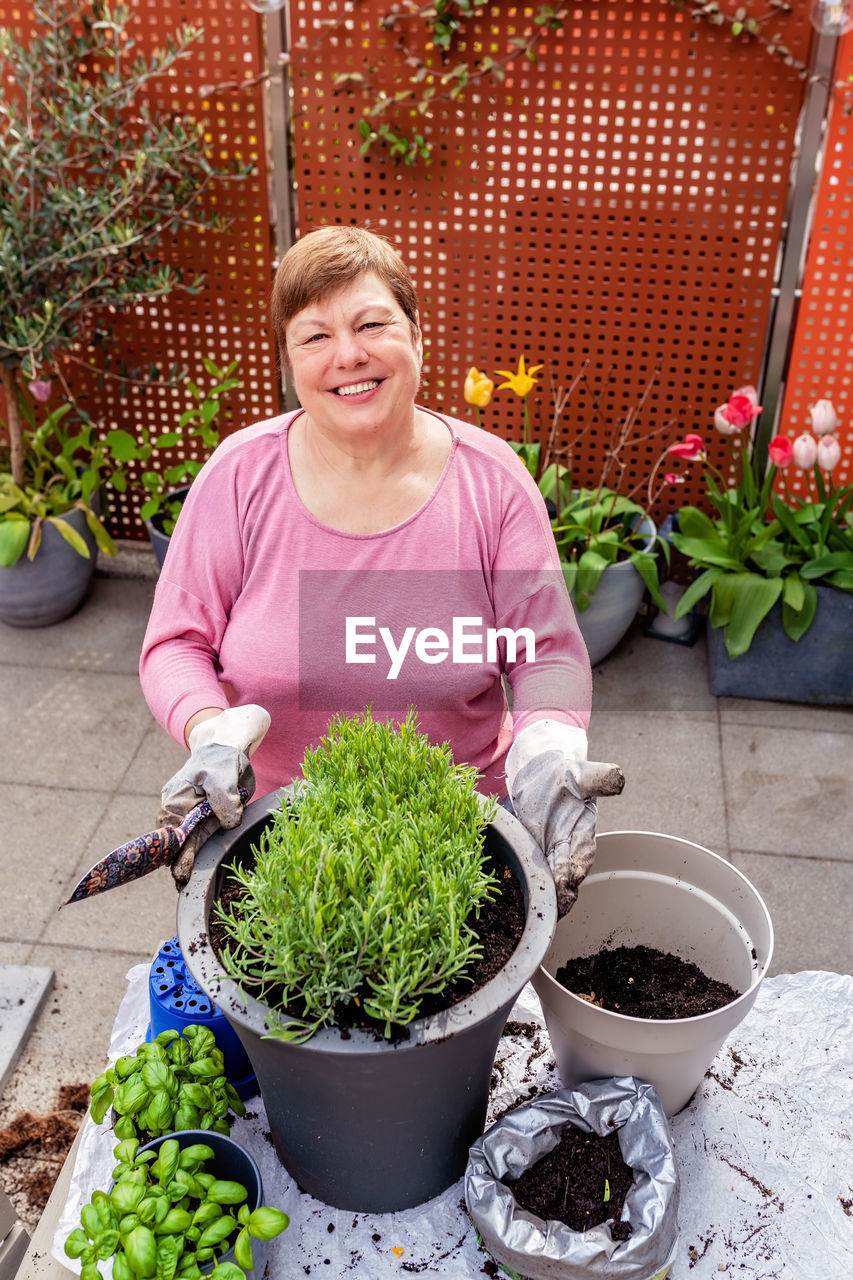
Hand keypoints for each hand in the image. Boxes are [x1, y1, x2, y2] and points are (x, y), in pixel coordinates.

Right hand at [159, 704, 270, 886]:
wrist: (224, 745)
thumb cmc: (223, 760)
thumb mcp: (226, 776)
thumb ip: (226, 799)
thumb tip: (227, 822)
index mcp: (177, 799)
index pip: (173, 833)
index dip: (178, 855)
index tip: (181, 874)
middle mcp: (174, 807)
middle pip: (173, 841)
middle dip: (177, 863)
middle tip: (182, 885)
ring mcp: (183, 811)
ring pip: (180, 841)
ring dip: (182, 860)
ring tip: (183, 882)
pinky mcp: (195, 815)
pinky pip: (190, 836)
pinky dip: (188, 851)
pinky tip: (187, 867)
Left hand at [505, 721, 623, 916]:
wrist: (538, 774)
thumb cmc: (562, 774)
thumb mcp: (579, 772)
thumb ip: (598, 777)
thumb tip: (620, 779)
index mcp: (582, 827)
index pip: (582, 851)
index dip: (576, 866)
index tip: (569, 880)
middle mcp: (569, 843)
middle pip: (569, 870)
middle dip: (564, 888)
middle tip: (559, 906)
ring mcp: (552, 850)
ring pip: (554, 876)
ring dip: (551, 893)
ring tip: (549, 910)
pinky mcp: (535, 851)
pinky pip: (537, 871)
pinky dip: (536, 886)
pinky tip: (530, 901)